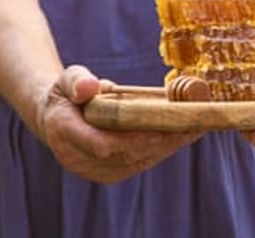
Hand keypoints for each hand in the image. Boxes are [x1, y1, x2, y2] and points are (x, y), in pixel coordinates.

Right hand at [29, 65, 203, 182]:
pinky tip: (184, 133)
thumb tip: (91, 87)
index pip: (101, 143)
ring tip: (196, 125)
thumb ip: (77, 81)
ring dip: (168, 144)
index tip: (161, 126)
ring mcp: (94, 170)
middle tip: (191, 122)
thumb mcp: (67, 80)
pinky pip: (141, 162)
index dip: (133, 138)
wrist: (58, 118)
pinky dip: (163, 148)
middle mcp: (77, 158)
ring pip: (138, 160)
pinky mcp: (111, 174)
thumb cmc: (68, 94)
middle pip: (128, 153)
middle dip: (161, 138)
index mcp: (63, 131)